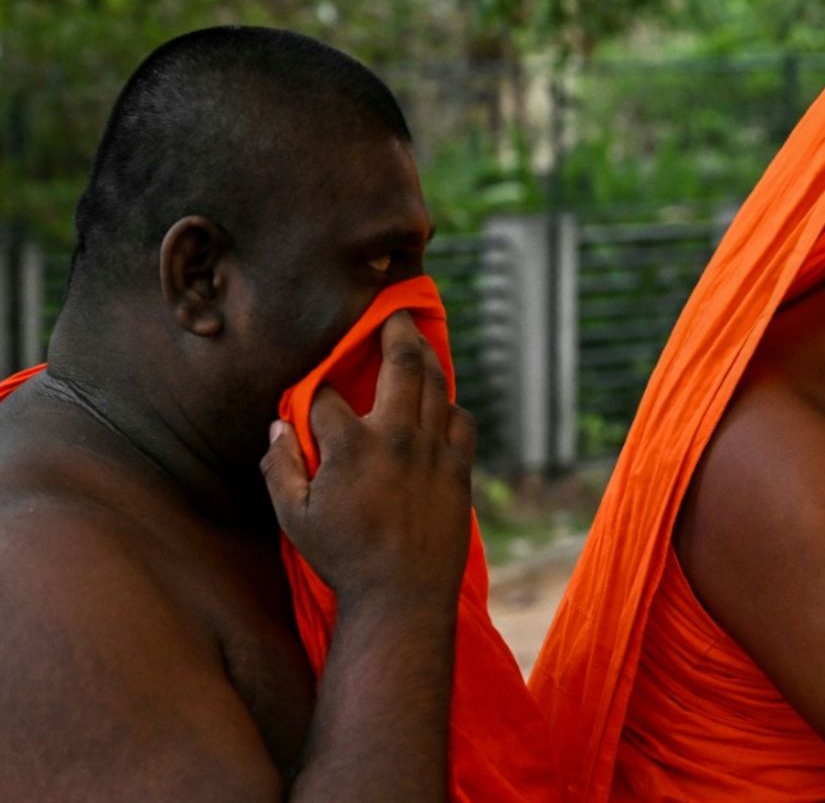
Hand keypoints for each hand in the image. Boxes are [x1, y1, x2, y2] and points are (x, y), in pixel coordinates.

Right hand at [261, 311, 476, 609]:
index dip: (315, 385)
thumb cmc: (342, 559)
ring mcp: (434, 452)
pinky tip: (442, 402)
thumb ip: (281, 467)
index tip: (312, 385)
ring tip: (419, 344)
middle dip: (396, 330)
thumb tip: (278, 427)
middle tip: (396, 311)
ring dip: (428, 359)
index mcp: (351, 446)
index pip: (327, 393)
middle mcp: (397, 438)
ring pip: (438, 386)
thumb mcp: (293, 518)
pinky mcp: (459, 470)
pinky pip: (462, 421)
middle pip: (400, 364)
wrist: (403, 598)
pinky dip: (451, 405)